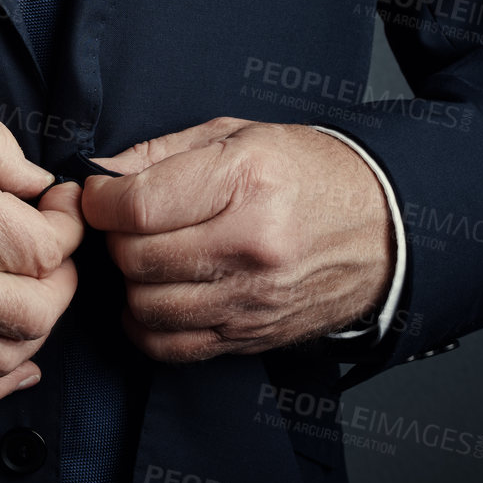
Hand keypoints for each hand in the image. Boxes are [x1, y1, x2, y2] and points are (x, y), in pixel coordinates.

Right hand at [0, 83, 82, 401]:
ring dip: (37, 330)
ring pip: (3, 356)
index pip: (48, 249)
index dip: (69, 226)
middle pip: (38, 311)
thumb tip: (41, 187)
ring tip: (35, 294)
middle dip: (63, 280)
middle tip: (54, 250)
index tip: (60, 207)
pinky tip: (16, 365)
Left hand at [81, 117, 393, 361]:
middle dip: (115, 239)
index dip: (100, 200)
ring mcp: (254, 297)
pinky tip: (159, 295)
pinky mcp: (253, 335)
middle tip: (127, 223)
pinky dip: (149, 325)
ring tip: (147, 256)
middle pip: (136, 258)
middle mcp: (251, 244)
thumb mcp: (237, 136)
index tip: (100, 194)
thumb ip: (158, 153)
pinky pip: (172, 346)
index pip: (138, 205)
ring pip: (147, 305)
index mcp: (245, 181)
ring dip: (131, 282)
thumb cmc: (308, 173)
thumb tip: (98, 173)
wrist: (384, 227)